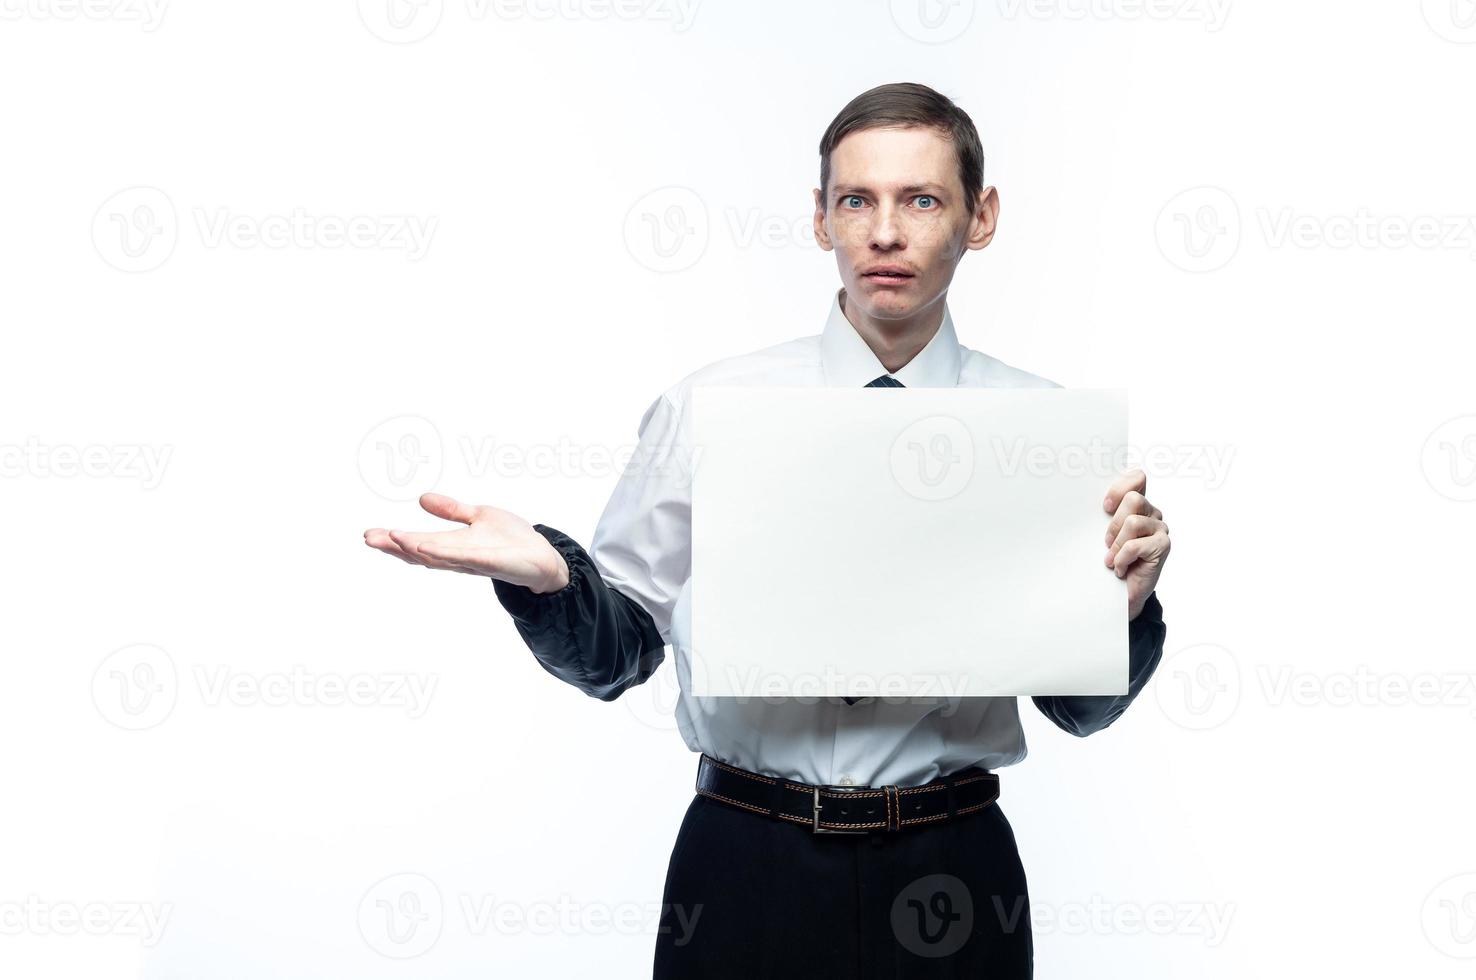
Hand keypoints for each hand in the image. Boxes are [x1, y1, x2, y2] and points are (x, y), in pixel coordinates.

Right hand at [364, 493, 570, 592]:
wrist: (543, 557)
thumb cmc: (512, 540)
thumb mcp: (478, 516)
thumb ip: (452, 510)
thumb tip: (422, 498)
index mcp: (452, 545)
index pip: (417, 542)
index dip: (394, 539)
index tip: (369, 534)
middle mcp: (457, 557)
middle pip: (420, 553)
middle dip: (395, 546)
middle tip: (369, 538)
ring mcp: (472, 561)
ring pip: (438, 557)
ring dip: (415, 549)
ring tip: (393, 538)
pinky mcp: (490, 562)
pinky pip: (464, 559)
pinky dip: (445, 553)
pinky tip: (428, 547)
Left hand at [1103, 469, 1170, 619]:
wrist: (1121, 594)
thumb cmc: (1111, 560)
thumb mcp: (1104, 534)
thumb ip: (1105, 515)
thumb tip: (1083, 500)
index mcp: (1138, 505)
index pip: (1137, 477)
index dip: (1120, 487)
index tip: (1105, 507)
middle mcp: (1152, 513)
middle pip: (1133, 499)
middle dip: (1114, 523)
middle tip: (1107, 543)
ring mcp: (1160, 529)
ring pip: (1133, 522)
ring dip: (1116, 545)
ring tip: (1112, 559)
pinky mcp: (1163, 546)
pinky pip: (1135, 546)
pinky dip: (1122, 559)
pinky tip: (1121, 569)